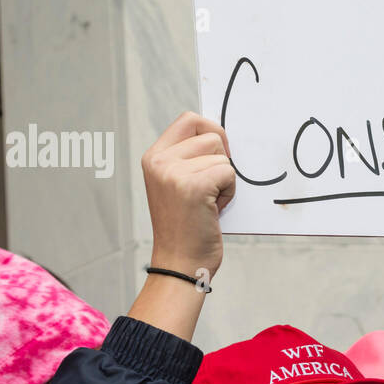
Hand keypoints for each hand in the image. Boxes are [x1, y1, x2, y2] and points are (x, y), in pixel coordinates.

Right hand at [143, 111, 235, 279]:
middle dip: (221, 160)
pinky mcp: (193, 186)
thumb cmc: (187, 226)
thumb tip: (220, 134)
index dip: (212, 131)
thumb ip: (190, 158)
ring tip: (209, 202)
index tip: (219, 153)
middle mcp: (159, 161)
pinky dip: (229, 193)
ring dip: (225, 179)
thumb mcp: (177, 184)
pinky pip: (229, 173)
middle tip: (212, 186)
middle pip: (211, 134)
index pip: (189, 119)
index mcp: (154, 157)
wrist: (181, 263)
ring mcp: (174, 173)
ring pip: (222, 156)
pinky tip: (214, 210)